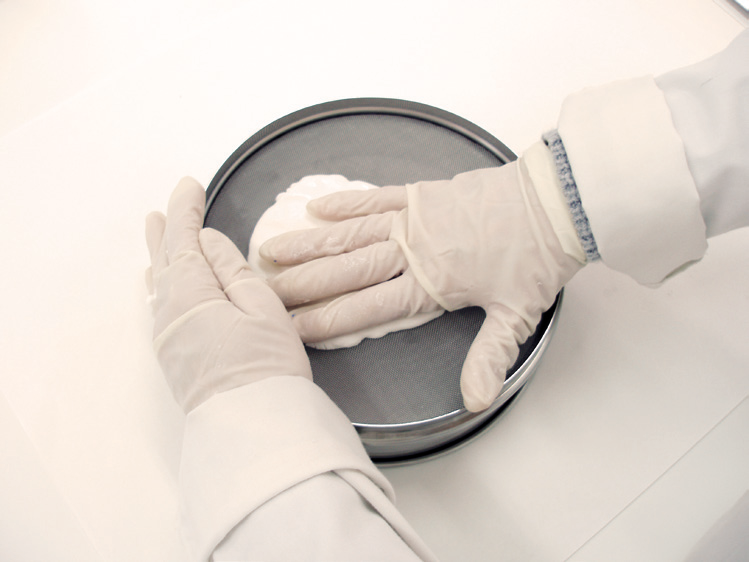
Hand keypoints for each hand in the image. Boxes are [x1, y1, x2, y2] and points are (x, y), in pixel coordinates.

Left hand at [145, 177, 311, 412]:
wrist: (254, 427)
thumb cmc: (267, 368)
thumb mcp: (262, 309)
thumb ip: (233, 270)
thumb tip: (208, 243)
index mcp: (192, 295)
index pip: (183, 240)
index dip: (184, 210)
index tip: (189, 185)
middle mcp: (170, 314)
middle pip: (164, 260)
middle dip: (165, 230)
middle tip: (162, 208)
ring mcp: (168, 338)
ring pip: (159, 284)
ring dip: (160, 256)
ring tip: (156, 235)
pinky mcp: (174, 357)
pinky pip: (159, 307)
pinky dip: (160, 285)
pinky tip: (160, 284)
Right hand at [261, 159, 582, 411]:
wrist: (556, 202)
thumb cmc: (536, 257)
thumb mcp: (515, 315)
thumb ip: (488, 357)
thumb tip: (475, 401)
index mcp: (431, 283)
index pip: (366, 307)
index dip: (326, 319)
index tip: (291, 327)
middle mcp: (413, 250)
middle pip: (346, 271)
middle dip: (302, 284)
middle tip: (263, 292)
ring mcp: (415, 218)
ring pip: (351, 234)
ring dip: (310, 244)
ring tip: (271, 250)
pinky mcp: (423, 193)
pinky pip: (376, 198)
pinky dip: (346, 203)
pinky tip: (316, 209)